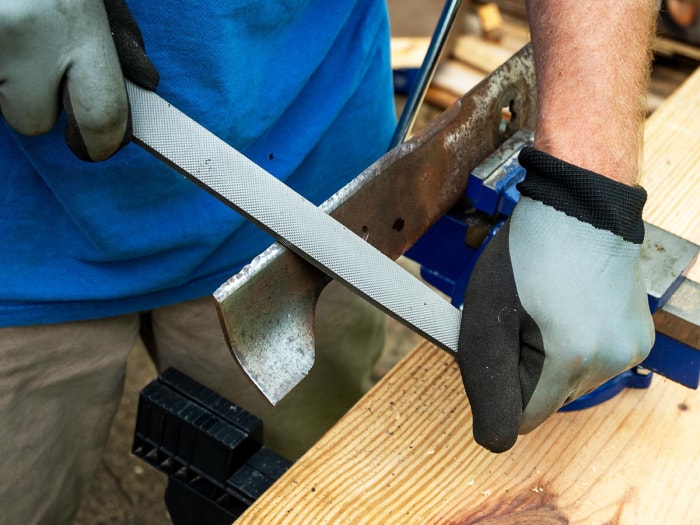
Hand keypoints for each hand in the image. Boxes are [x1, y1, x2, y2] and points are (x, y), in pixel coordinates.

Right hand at [0, 0, 157, 160]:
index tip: (95, 144)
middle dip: (35, 99)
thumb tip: (147, 83)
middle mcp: (25, 34)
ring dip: (5, 75)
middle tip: (32, 52)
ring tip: (9, 25)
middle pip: (33, 120)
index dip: (100, 140)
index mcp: (77, 22)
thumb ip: (118, 35)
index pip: (103, 118)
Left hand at [458, 147, 654, 452]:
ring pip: (571, 383)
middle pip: (547, 401)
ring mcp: (629, 351)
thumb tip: (492, 438)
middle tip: (518, 319)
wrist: (578, 208)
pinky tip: (569, 308)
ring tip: (545, 308)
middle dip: (524, 371)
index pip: (521, 420)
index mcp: (569, 360)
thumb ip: (487, 383)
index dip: (499, 389)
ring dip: (550, 360)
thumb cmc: (527, 255)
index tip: (497, 347)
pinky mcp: (639, 339)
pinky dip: (577, 347)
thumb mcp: (486, 315)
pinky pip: (595, 363)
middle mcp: (609, 363)